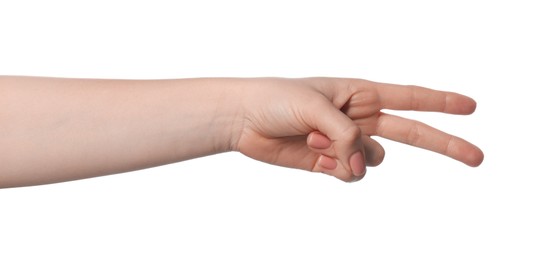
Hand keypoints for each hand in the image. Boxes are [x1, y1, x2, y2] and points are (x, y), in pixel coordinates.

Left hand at [233, 78, 483, 181]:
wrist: (245, 120)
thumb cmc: (278, 100)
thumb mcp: (317, 108)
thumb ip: (346, 136)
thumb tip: (360, 167)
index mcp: (360, 94)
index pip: (410, 98)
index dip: (441, 103)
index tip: (470, 107)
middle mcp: (359, 118)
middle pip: (412, 133)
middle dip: (444, 144)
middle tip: (477, 157)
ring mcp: (345, 142)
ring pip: (372, 159)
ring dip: (350, 155)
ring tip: (316, 140)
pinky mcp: (329, 162)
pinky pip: (349, 173)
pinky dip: (336, 169)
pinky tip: (314, 155)